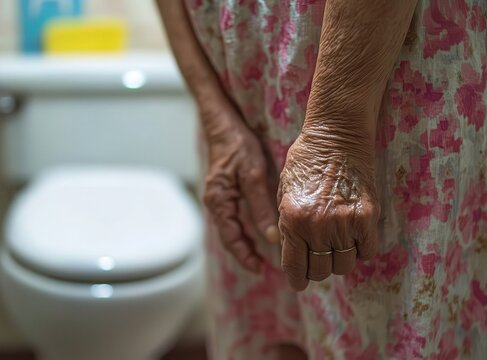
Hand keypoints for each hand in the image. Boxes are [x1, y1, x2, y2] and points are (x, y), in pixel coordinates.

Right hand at [201, 101, 279, 272]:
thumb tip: (270, 237)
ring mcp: (219, 198)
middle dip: (246, 253)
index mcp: (219, 202)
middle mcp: (215, 203)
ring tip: (264, 256)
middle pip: (229, 237)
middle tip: (265, 267)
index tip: (261, 269)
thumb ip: (261, 207)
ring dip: (246, 243)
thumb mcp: (253, 175)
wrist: (223, 122)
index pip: (231, 238)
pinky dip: (245, 228)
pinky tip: (259, 232)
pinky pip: (234, 217)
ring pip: (232, 228)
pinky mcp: (225, 191)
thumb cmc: (237, 144)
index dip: (245, 256)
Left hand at [277, 130, 379, 289]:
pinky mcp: (367, 216)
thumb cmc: (306, 160)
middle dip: (317, 269)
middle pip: (320, 270)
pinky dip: (361, 250)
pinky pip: (367, 251)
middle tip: (319, 261)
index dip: (297, 279)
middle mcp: (317, 225)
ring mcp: (344, 222)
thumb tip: (292, 252)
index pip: (294, 265)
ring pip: (344, 264)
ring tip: (337, 247)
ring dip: (340, 260)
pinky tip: (355, 240)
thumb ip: (287, 224)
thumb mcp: (284, 192)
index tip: (299, 282)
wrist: (336, 135)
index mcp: (292, 219)